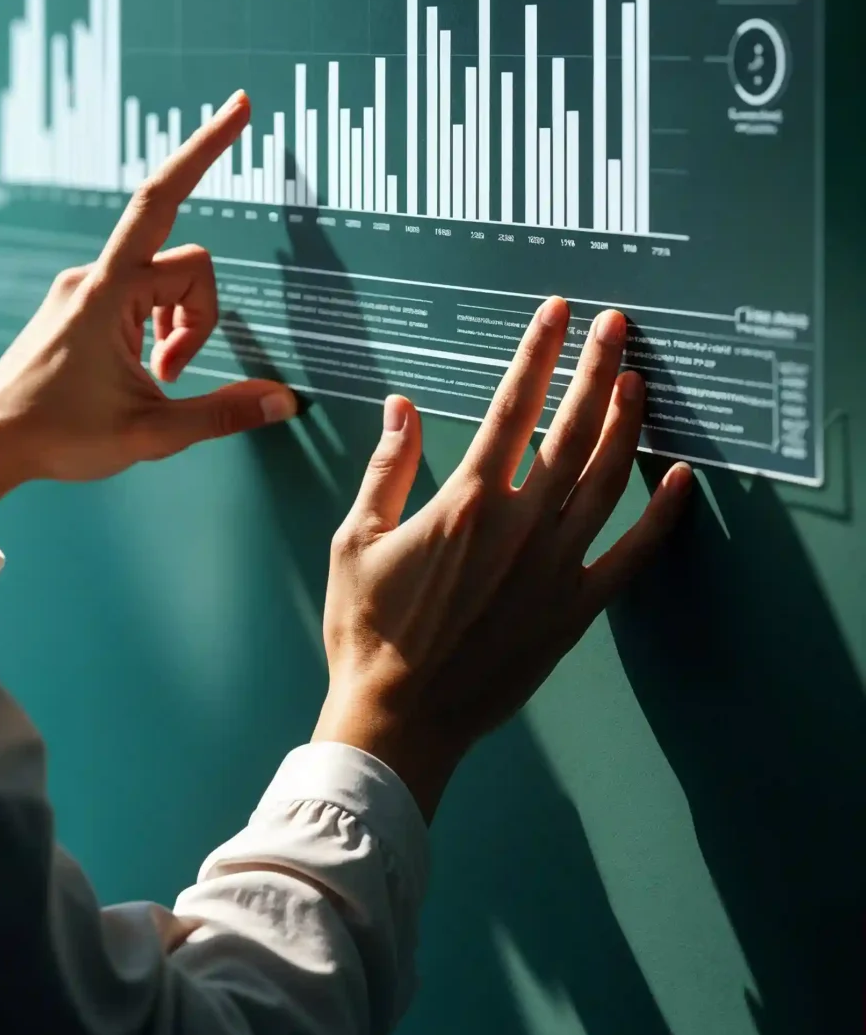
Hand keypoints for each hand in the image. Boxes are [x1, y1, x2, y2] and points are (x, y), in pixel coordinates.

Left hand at [0, 93, 298, 518]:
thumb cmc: (57, 436)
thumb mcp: (151, 434)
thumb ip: (223, 413)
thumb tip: (284, 401)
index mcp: (108, 291)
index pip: (162, 200)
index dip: (204, 150)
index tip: (239, 107)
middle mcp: (94, 275)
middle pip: (186, 265)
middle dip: (199, 316)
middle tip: (173, 372)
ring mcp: (84, 286)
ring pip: (162, 283)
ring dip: (176, 326)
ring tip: (154, 376)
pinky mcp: (78, 302)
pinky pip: (137, 295)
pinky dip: (154, 326)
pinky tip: (136, 368)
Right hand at [313, 297, 692, 820]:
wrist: (398, 720)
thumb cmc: (369, 633)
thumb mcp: (357, 540)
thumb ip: (387, 468)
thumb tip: (403, 407)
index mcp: (467, 502)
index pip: (513, 406)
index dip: (538, 352)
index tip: (558, 313)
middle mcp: (521, 527)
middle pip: (572, 430)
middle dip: (597, 370)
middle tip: (617, 327)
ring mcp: (554, 569)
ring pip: (606, 480)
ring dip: (627, 425)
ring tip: (639, 383)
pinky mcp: (573, 610)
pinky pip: (631, 556)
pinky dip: (660, 517)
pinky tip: (679, 481)